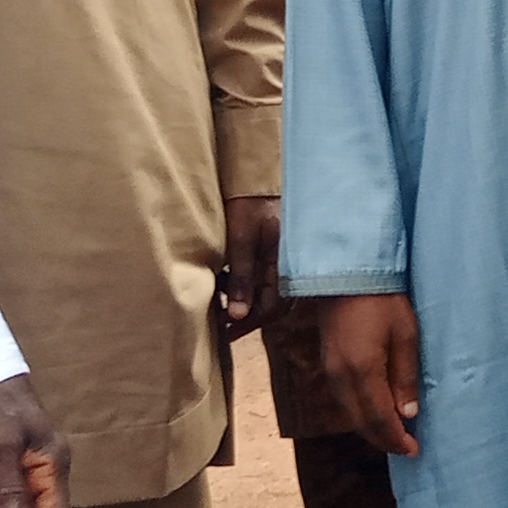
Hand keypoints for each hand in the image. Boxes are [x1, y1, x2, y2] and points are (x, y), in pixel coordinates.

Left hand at [215, 195, 279, 338]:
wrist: (257, 176)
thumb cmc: (251, 204)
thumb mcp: (242, 239)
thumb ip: (242, 277)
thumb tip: (239, 315)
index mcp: (284, 266)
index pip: (271, 308)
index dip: (247, 323)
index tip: (223, 331)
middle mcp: (288, 267)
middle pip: (271, 305)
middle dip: (245, 317)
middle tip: (218, 324)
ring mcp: (284, 260)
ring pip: (267, 293)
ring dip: (244, 302)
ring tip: (218, 303)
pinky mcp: (276, 254)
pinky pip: (265, 279)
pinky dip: (246, 286)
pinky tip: (227, 283)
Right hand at [319, 295, 421, 456]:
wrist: (345, 274)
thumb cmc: (383, 300)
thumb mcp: (405, 335)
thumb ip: (405, 377)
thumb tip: (408, 414)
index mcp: (363, 372)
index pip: (380, 419)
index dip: (396, 439)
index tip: (413, 450)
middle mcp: (341, 378)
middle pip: (362, 422)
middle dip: (383, 439)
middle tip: (405, 448)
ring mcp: (330, 371)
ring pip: (350, 413)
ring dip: (371, 428)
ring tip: (393, 433)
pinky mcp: (326, 363)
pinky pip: (343, 399)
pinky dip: (359, 412)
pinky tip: (373, 411)